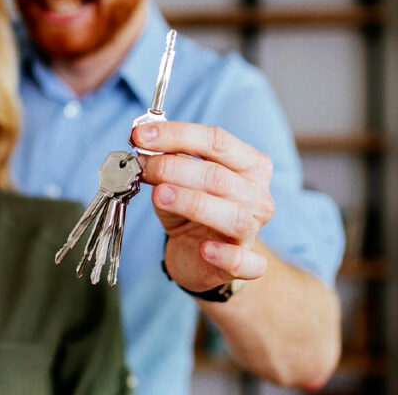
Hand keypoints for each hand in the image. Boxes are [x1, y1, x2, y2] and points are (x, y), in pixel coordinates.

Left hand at [133, 122, 274, 291]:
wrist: (201, 258)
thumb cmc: (193, 211)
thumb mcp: (179, 181)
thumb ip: (168, 161)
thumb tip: (143, 142)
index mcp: (249, 164)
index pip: (217, 141)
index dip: (177, 135)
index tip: (140, 136)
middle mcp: (257, 195)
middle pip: (218, 176)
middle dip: (173, 167)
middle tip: (142, 167)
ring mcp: (253, 229)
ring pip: (231, 215)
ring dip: (192, 202)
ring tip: (160, 195)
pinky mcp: (245, 263)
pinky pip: (241, 260)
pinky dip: (224, 255)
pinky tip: (205, 249)